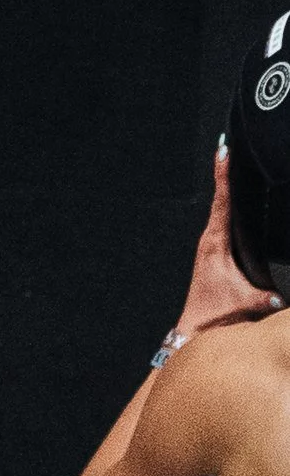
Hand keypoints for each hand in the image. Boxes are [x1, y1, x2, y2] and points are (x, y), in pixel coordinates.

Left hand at [169, 140, 276, 352]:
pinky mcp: (214, 254)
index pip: (222, 200)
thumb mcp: (245, 303)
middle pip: (219, 197)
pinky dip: (225, 205)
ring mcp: (210, 246)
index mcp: (215, 242)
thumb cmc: (213, 315)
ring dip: (223, 187)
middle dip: (224, 171)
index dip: (224, 174)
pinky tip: (231, 202)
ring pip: (219, 209)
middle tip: (227, 146)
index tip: (224, 150)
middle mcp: (210, 240)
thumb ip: (266, 298)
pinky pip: (221, 221)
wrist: (194, 329)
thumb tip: (284, 298)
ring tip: (228, 164)